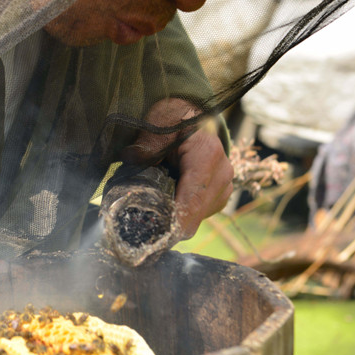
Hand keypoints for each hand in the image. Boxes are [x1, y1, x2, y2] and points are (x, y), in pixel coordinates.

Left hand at [121, 98, 233, 238]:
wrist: (193, 118)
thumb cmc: (173, 120)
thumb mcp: (158, 124)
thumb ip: (147, 142)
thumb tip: (131, 156)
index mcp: (208, 155)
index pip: (193, 199)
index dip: (176, 221)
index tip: (157, 236)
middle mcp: (222, 173)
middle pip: (195, 214)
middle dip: (170, 223)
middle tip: (142, 227)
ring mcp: (224, 186)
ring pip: (198, 218)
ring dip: (176, 219)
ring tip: (154, 209)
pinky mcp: (220, 196)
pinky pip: (200, 215)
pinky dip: (182, 214)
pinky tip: (167, 204)